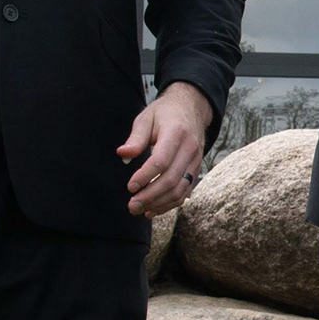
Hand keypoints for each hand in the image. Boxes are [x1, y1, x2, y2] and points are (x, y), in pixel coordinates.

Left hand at [117, 82, 215, 217]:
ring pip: (180, 190)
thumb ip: (136, 138)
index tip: (130, 186)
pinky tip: (153, 209)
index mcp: (176, 133)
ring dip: (159, 204)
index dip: (145, 176)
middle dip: (150, 196)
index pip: (161, 160)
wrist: (191, 108)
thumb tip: (122, 155)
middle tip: (131, 205)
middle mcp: (189, 149)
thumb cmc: (164, 114)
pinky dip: (169, 204)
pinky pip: (185, 191)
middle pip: (171, 179)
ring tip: (140, 210)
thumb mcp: (146, 118)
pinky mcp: (196, 170)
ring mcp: (195, 161)